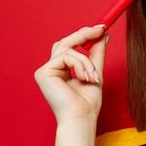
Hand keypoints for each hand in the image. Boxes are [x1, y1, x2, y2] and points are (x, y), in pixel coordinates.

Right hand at [34, 25, 107, 145]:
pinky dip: (79, 65)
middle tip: (100, 29)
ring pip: (68, 49)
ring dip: (86, 61)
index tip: (101, 28)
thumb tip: (102, 35)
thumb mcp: (95, 72)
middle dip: (84, 34)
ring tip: (93, 77)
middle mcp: (52, 69)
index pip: (70, 46)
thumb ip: (96, 54)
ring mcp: (45, 70)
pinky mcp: (43, 73)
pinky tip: (84, 78)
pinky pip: (66, 56)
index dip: (84, 35)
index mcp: (62, 70)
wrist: (81, 118)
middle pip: (65, 42)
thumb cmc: (87, 103)